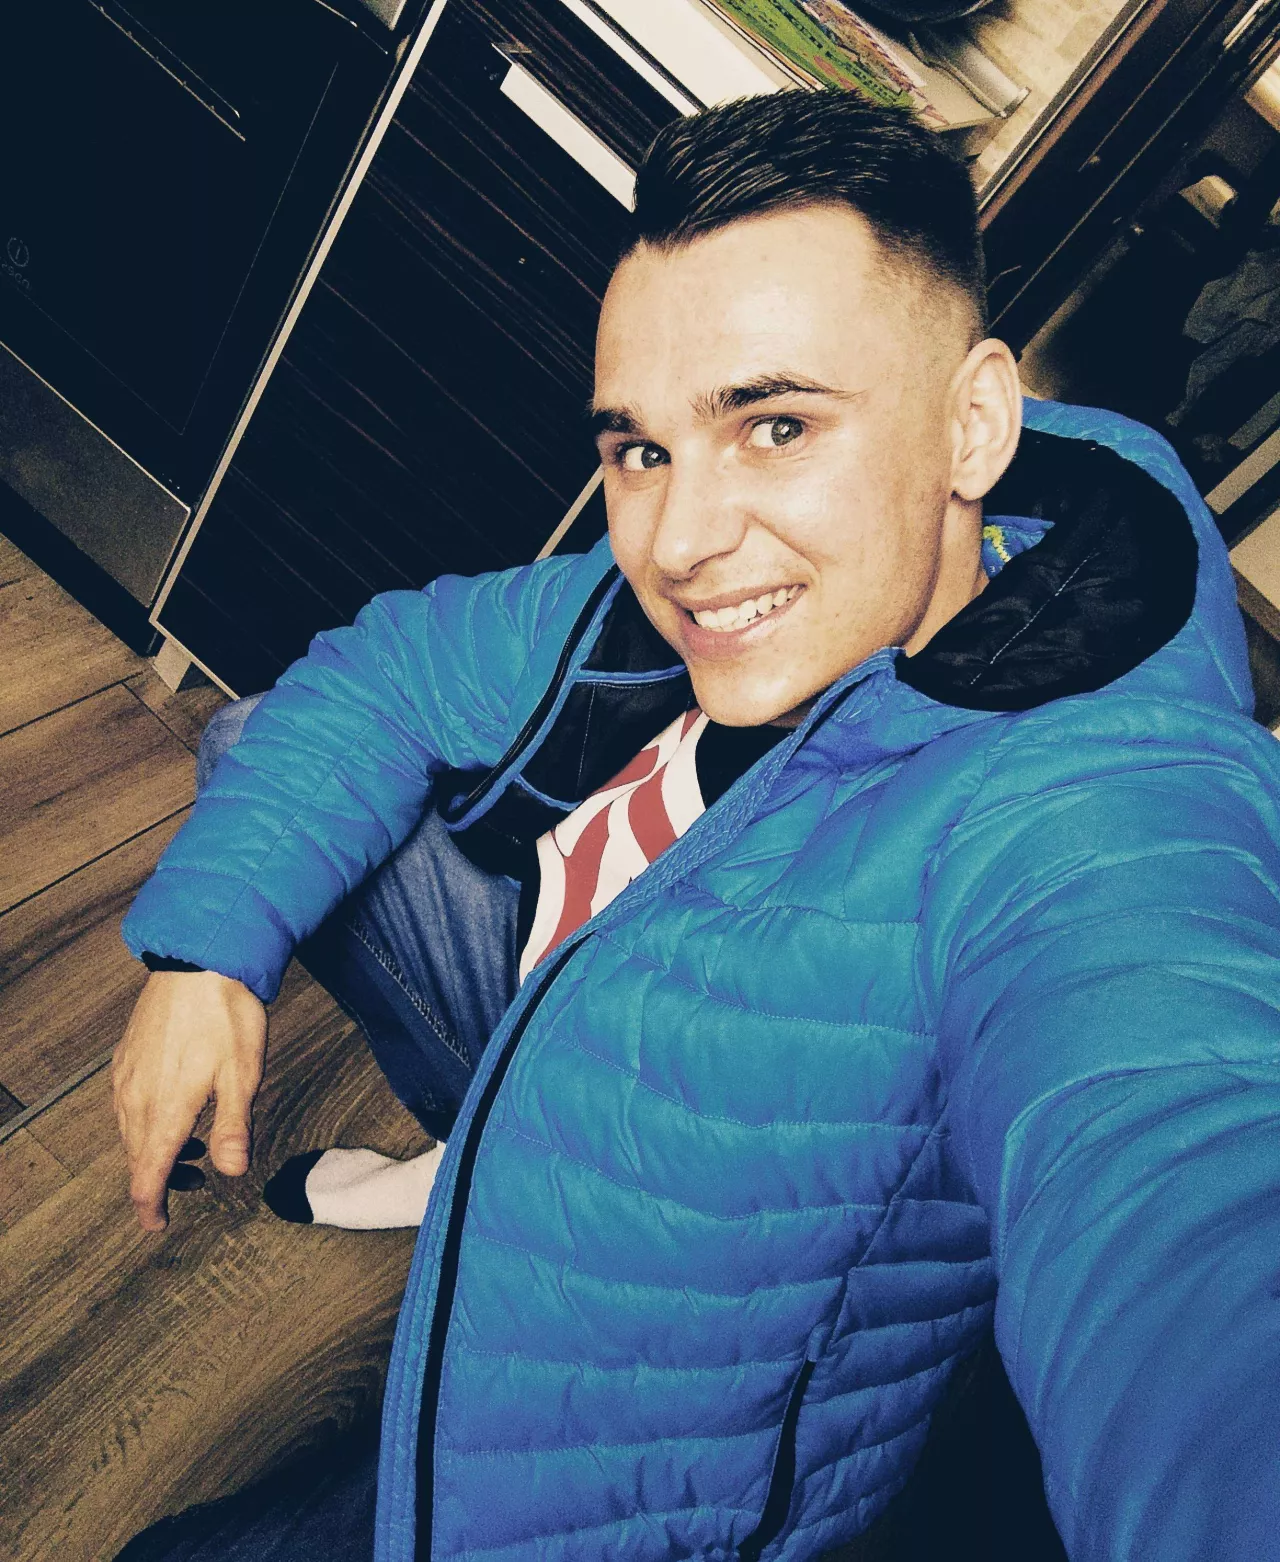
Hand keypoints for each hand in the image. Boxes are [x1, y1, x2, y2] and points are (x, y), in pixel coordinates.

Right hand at [113, 970, 266, 1231]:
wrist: (199, 961)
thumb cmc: (226, 1016)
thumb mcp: (242, 1074)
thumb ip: (234, 1127)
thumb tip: (232, 1172)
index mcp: (166, 1111)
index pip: (147, 1176)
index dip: (151, 1207)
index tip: (158, 1225)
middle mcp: (137, 1099)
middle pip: (137, 1159)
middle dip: (160, 1180)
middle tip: (194, 1183)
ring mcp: (126, 1077)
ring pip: (130, 1133)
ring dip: (154, 1151)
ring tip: (191, 1148)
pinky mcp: (125, 1058)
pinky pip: (126, 1105)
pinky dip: (145, 1122)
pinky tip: (171, 1109)